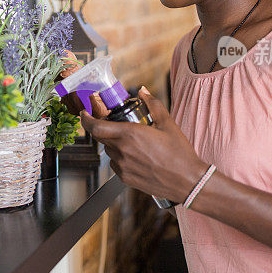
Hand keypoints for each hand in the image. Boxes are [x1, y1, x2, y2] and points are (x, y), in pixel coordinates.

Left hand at [80, 87, 207, 201]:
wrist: (187, 181)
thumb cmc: (179, 153)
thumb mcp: (167, 123)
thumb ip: (152, 104)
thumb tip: (143, 91)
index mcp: (130, 134)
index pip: (96, 127)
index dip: (86, 119)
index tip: (84, 113)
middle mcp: (122, 151)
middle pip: (101, 137)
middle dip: (103, 128)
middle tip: (112, 123)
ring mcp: (122, 167)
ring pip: (109, 151)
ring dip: (114, 143)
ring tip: (132, 142)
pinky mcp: (125, 179)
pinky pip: (116, 164)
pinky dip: (120, 157)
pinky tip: (136, 155)